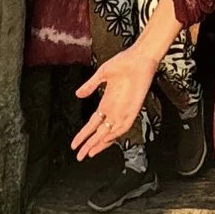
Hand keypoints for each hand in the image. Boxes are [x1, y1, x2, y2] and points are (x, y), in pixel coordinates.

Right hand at [74, 41, 160, 158]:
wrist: (140, 57)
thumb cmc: (124, 62)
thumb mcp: (102, 74)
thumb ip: (90, 86)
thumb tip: (78, 94)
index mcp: (106, 103)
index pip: (92, 124)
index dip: (83, 134)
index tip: (74, 144)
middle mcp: (114, 110)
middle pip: (99, 132)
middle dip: (89, 144)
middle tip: (79, 156)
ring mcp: (124, 110)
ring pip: (110, 133)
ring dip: (100, 143)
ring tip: (89, 153)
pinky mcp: (134, 109)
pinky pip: (124, 125)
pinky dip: (115, 133)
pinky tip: (106, 139)